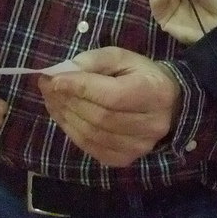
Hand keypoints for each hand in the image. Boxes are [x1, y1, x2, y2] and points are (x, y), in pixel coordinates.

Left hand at [38, 47, 181, 167]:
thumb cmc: (141, 75)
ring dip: (65, 117)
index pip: (113, 96)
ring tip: (52, 100)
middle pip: (100, 117)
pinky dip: (72, 133)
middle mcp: (151, 124)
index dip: (80, 88)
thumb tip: (62, 72)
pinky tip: (64, 117)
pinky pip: (92, 148)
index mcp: (154, 93)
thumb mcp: (122, 57)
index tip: (54, 79)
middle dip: (68, 102)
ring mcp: (140, 146)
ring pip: (93, 135)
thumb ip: (93, 61)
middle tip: (47, 87)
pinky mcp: (127, 159)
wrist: (169, 103)